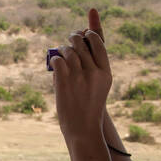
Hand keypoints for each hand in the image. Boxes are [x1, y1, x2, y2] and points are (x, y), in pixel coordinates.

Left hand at [51, 7, 111, 144]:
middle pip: (82, 45)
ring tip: (61, 50)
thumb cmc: (90, 108)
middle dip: (75, 38)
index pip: (99, 45)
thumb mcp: (99, 87)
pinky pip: (58, 61)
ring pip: (69, 51)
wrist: (82, 128)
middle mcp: (94, 72)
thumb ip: (93, 68)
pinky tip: (55, 62)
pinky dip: (55, 59)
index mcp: (105, 73)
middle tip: (71, 36)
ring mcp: (78, 76)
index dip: (92, 35)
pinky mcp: (64, 81)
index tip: (86, 32)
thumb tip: (79, 48)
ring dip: (63, 48)